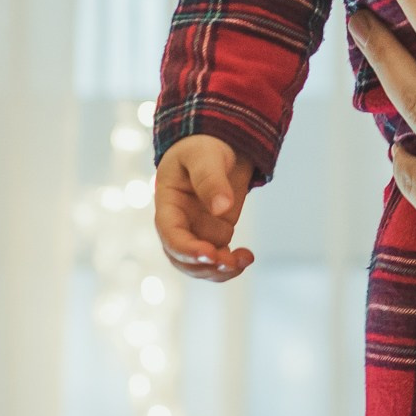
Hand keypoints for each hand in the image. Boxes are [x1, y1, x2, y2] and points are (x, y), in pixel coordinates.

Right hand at [155, 135, 256, 279]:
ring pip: (200, 265)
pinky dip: (232, 264)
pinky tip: (247, 257)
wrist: (220, 145)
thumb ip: (210, 180)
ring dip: (220, 270)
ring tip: (243, 260)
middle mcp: (178, 223)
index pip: (170, 234)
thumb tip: (223, 210)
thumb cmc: (205, 147)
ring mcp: (196, 231)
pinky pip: (219, 259)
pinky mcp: (214, 235)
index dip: (186, 249)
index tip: (209, 254)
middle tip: (229, 262)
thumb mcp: (206, 156)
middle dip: (204, 265)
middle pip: (182, 257)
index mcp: (168, 204)